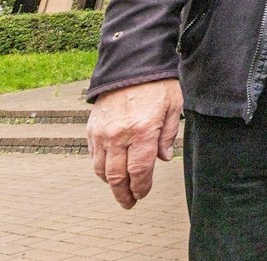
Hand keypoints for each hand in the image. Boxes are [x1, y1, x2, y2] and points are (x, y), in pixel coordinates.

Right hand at [87, 78, 182, 209]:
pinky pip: (93, 155)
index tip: (143, 194)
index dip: (141, 187)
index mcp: (142, 131)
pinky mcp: (92, 127)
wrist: (130, 62)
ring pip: (101, 169)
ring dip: (110, 183)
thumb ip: (168, 135)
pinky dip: (100, 166)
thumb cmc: (157, 83)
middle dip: (124, 194)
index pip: (139, 172)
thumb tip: (163, 159)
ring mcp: (102, 132)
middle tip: (129, 203)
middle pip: (117, 176)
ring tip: (120, 189)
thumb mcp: (174, 105)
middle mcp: (119, 135)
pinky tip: (109, 169)